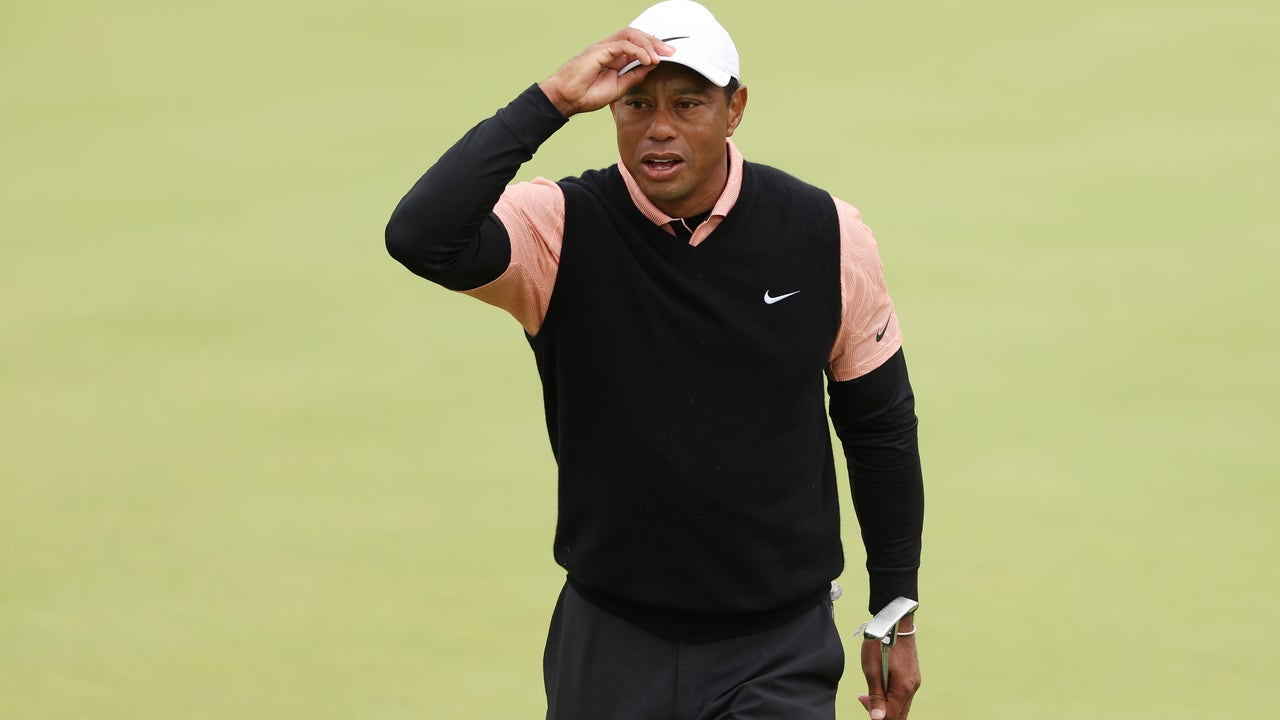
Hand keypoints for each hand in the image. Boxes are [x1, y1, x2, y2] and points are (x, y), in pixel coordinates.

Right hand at [539, 29, 673, 116]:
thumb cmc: (587, 94)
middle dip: (655, 42)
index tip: (669, 55)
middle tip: (670, 52)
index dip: (654, 46)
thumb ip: (635, 75)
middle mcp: (609, 48)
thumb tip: (652, 66)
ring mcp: (603, 47)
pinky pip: (623, 44)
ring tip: (658, 57)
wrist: (567, 99)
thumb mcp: (620, 87)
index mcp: (614, 56)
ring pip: (630, 35)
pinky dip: (637, 51)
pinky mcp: (599, 50)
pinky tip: (646, 60)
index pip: (637, 43)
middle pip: (636, 35)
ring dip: (648, 44)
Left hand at [858, 634, 920, 719]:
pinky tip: (880, 684)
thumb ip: (876, 696)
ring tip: (870, 689)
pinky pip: (904, 695)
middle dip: (882, 712)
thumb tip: (877, 718)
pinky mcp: (913, 675)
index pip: (891, 716)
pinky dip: (892, 696)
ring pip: (902, 705)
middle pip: (899, 714)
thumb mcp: (872, 670)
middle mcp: (913, 687)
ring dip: (886, 704)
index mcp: (903, 688)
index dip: (876, 715)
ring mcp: (915, 681)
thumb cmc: (881, 643)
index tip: (861, 699)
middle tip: (865, 698)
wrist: (896, 622)